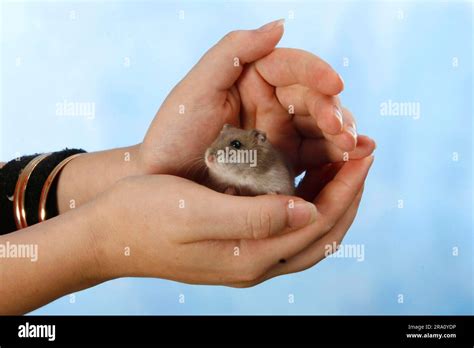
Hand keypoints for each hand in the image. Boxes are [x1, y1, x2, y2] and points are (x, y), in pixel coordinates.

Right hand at [90, 156, 372, 286]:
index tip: (363, 154)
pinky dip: (307, 206)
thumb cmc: (144, 215)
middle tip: (362, 157)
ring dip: (332, 201)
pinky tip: (305, 182)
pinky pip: (286, 231)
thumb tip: (308, 213)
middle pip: (322, 235)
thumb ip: (255, 217)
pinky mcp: (235, 247)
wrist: (107, 234)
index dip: (346, 188)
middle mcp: (254, 262)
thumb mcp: (196, 212)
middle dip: (348, 195)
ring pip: (308, 236)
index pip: (318, 224)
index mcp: (250, 255)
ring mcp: (245, 258)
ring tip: (343, 167)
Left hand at [138, 19, 374, 179]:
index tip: (334, 83)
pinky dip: (336, 157)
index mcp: (253, 78)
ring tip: (355, 148)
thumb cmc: (173, 133)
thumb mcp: (196, 88)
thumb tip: (280, 24)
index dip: (316, 73)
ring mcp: (281, 134)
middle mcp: (271, 103)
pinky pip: (316, 157)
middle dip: (333, 111)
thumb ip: (234, 50)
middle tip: (342, 130)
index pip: (293, 68)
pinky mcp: (285, 163)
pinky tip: (353, 159)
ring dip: (342, 136)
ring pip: (321, 128)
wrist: (163, 182)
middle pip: (314, 99)